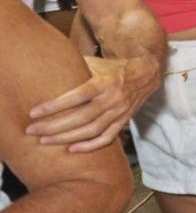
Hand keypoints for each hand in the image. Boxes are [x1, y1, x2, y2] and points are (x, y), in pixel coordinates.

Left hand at [26, 54, 161, 150]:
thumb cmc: (113, 67)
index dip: (55, 105)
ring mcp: (120, 111)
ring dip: (66, 138)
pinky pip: (107, 138)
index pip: (78, 96)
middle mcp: (113, 98)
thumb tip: (46, 64)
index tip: (34, 112)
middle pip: (82, 117)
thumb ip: (74, 65)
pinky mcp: (124, 121)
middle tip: (32, 131)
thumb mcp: (96, 62)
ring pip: (92, 130)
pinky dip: (90, 146)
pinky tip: (71, 149)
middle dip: (54, 126)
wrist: (147, 73)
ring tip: (44, 141)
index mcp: (105, 82)